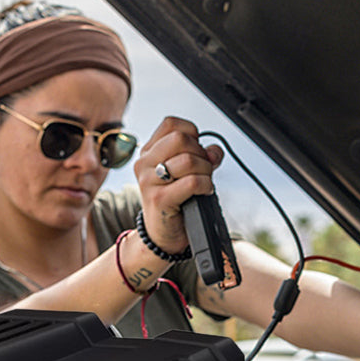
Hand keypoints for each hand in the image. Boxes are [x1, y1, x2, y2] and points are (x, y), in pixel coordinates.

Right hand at [134, 117, 221, 254]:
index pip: (171, 124)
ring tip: (203, 183)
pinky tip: (204, 192)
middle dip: (200, 153)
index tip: (196, 151)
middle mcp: (144, 163)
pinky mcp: (159, 199)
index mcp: (148, 152)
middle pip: (181, 138)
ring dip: (205, 171)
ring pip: (188, 160)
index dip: (192, 134)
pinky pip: (192, 182)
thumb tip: (215, 151)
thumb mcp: (187, 172)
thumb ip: (202, 156)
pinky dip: (206, 186)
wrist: (163, 235)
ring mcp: (149, 181)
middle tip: (203, 170)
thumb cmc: (176, 202)